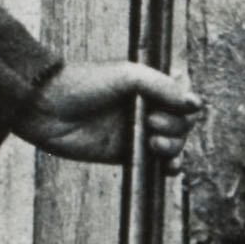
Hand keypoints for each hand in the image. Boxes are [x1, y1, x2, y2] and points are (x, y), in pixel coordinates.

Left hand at [18, 61, 200, 166]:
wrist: (46, 108)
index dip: (186, 106)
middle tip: (151, 122)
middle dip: (175, 126)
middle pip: (182, 124)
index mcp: (148, 86)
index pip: (183, 99)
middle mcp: (146, 109)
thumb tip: (197, 104)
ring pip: (173, 144)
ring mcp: (136, 132)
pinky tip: (168, 167)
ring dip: (173, 146)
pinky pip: (156, 164)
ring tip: (153, 142)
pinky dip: (168, 167)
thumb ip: (164, 88)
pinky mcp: (125, 155)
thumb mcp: (128, 76)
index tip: (181, 107)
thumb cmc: (84, 83)